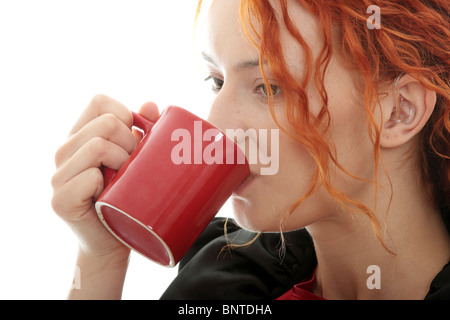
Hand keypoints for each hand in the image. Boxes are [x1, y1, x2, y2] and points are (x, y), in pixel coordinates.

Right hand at [51, 94, 159, 260]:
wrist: (113, 241)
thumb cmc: (126, 197)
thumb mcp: (135, 159)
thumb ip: (141, 131)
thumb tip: (151, 105)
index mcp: (80, 136)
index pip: (100, 101)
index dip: (124, 115)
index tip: (134, 139)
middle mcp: (65, 151)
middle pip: (106, 122)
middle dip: (131, 143)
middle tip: (132, 166)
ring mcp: (59, 176)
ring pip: (98, 146)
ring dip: (122, 162)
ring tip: (123, 180)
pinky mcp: (61, 200)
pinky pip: (90, 177)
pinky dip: (106, 184)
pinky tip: (107, 194)